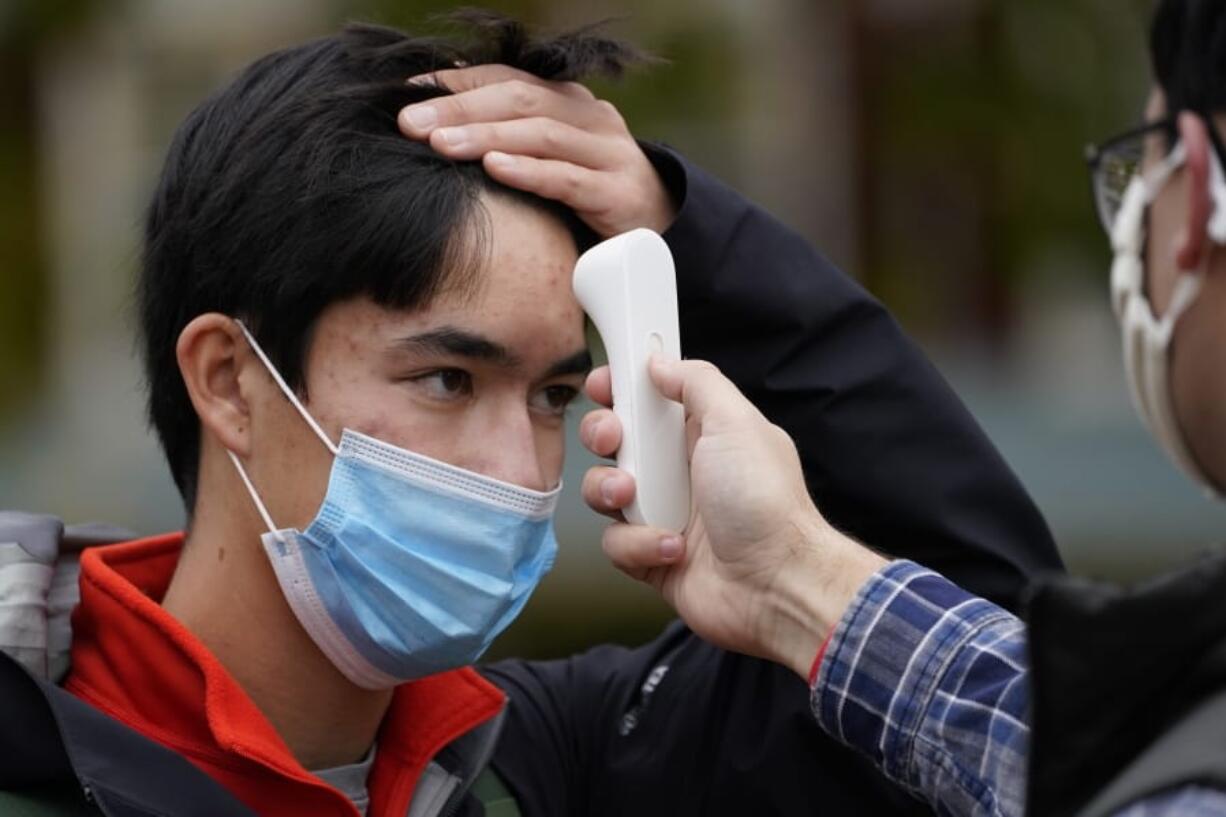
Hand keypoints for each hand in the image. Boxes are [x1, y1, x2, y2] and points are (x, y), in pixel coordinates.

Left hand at [397, 65, 675, 236]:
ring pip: (540, 133)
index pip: (508, 79)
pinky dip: (529, 171)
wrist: (660, 237)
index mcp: (571, 103)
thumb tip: (443, 119)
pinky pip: (567, 178)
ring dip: (485, 136)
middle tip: (411, 121)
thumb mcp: (550, 160)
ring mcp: (608, 154)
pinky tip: (494, 168)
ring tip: (440, 144)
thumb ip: (510, 136)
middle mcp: (592, 119)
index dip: (459, 83)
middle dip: (460, 108)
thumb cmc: (590, 198)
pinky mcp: (617, 194)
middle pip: (520, 99)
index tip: (409, 92)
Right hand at [579, 357, 887, 678]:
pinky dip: (639, 544)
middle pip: (616, 440)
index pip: (649, 399)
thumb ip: (696, 383)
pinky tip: (673, 547)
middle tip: (615, 441)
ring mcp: (664, 514)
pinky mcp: (652, 556)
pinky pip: (616, 542)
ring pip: (605, 491)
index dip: (621, 389)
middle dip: (604, 436)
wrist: (778, 585)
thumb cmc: (767, 504)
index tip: (603, 384)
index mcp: (702, 433)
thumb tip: (660, 362)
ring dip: (612, 492)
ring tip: (637, 499)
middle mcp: (680, 471)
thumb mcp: (735, 423)